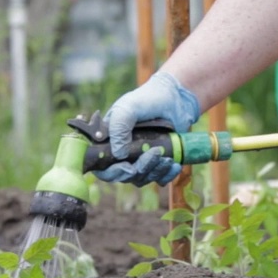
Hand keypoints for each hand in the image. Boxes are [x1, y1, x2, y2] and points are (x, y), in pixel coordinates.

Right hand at [98, 71, 200, 185]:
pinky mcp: (156, 163)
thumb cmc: (146, 100)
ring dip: (155, 171)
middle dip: (140, 169)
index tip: (128, 167)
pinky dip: (167, 175)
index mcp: (108, 143)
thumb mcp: (127, 108)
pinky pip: (158, 178)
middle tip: (155, 152)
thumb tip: (119, 155)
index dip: (112, 173)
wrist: (175, 98)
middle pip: (124, 176)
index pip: (102, 167)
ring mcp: (139, 159)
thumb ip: (119, 128)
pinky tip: (175, 165)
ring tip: (167, 157)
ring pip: (142, 178)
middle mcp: (121, 154)